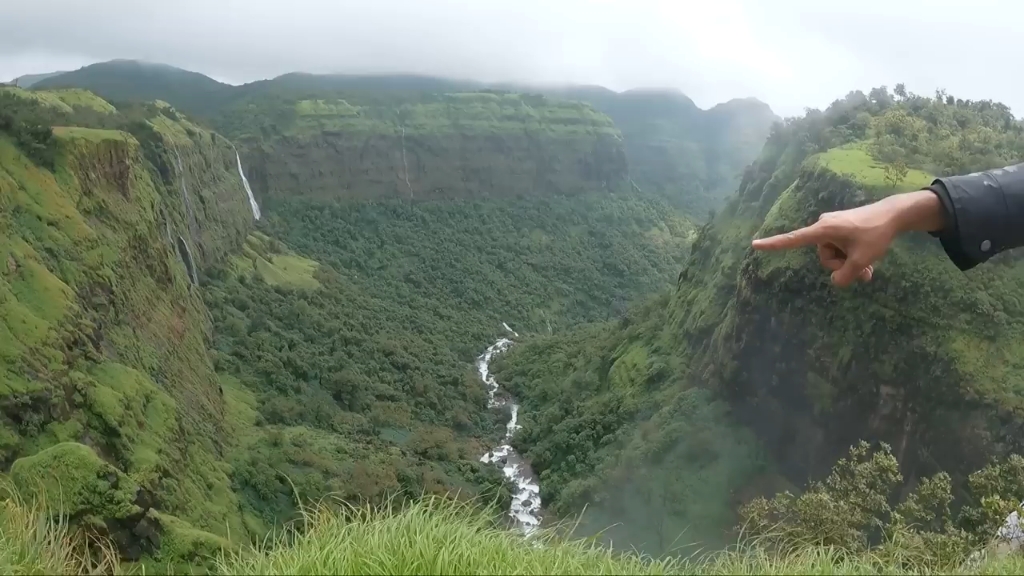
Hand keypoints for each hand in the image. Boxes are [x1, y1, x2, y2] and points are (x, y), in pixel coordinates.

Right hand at [750, 191, 944, 287]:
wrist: (893, 214)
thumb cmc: (876, 234)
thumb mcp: (862, 260)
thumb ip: (846, 276)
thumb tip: (835, 282)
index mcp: (823, 230)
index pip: (793, 239)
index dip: (773, 244)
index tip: (754, 244)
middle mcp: (823, 227)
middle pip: (823, 257)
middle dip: (841, 266)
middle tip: (864, 271)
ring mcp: (832, 227)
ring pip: (833, 255)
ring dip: (849, 263)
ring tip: (870, 267)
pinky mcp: (840, 229)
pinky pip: (839, 248)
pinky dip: (851, 257)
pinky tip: (868, 263)